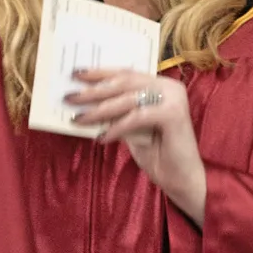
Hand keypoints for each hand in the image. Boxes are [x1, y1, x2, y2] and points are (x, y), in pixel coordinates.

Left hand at [65, 69, 206, 223]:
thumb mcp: (131, 129)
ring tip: (78, 119)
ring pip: (127, 99)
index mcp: (161, 85)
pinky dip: (117, 127)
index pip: (126, 74)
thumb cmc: (158, 154)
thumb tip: (86, 104)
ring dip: (99, 110)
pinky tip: (101, 138)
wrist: (183, 179)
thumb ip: (116, 113)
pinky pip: (136, 117)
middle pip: (124, 82)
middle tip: (69, 97)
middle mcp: (169, 86)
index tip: (76, 75)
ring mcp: (173, 98)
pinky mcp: (173, 114)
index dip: (100, 73)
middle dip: (94, 90)